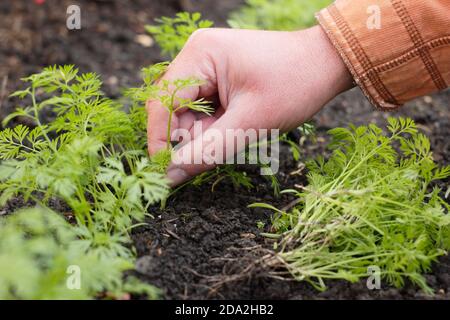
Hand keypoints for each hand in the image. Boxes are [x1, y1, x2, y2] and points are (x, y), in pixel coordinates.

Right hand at [147, 26, 353, 185]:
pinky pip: (203, 109)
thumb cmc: (295, 85)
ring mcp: (206, 64)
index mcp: (201, 54)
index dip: (160, 140)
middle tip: (216, 151)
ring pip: (188, 112)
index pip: (162, 103)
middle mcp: (197, 55)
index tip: (165, 172)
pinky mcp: (217, 76)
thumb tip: (170, 176)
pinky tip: (237, 126)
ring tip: (238, 132)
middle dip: (188, 137)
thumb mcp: (250, 124)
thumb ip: (207, 152)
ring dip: (204, 133)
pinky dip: (214, 126)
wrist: (327, 64)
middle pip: (173, 108)